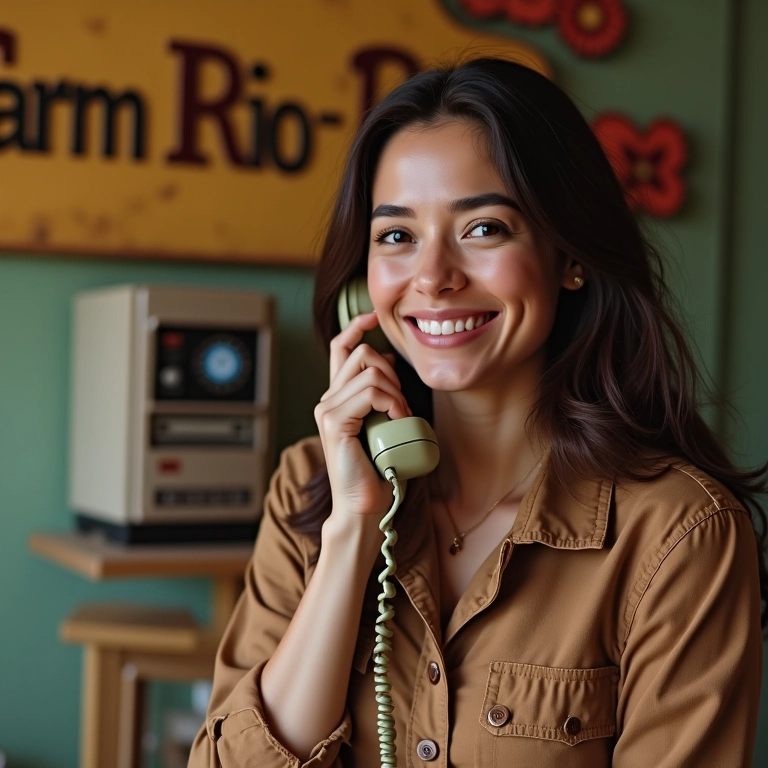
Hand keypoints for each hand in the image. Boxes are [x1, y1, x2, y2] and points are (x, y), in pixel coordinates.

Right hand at [315, 312, 410, 531]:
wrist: (365, 505)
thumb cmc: (380, 469)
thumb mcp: (384, 421)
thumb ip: (381, 393)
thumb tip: (389, 360)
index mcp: (338, 397)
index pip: (341, 347)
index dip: (356, 326)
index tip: (374, 317)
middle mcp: (328, 399)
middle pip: (362, 353)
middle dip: (392, 372)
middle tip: (403, 404)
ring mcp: (327, 409)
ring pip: (370, 370)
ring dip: (396, 390)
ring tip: (401, 416)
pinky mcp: (334, 421)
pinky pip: (370, 392)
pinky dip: (392, 401)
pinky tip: (396, 419)